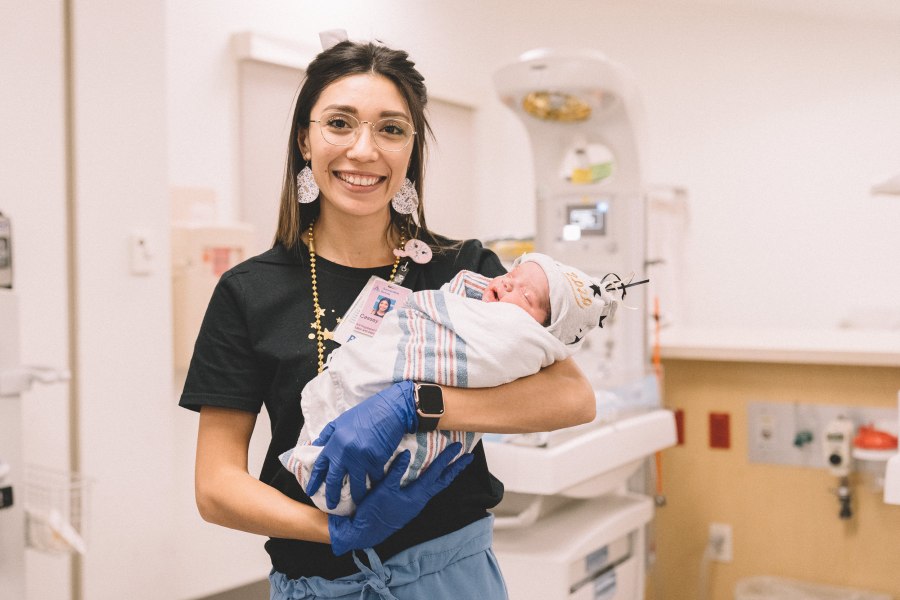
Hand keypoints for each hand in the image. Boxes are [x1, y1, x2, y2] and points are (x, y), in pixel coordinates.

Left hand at [306, 381, 417, 508]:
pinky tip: (375, 489)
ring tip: (357, 502)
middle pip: (335, 480)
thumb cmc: (367, 413)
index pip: (321, 465)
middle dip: (333, 495)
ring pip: (356, 485)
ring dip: (357, 495)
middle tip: (332, 506)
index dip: (315, 480)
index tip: (311, 491)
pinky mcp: (376, 461)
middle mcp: (344, 452)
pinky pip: (374, 478)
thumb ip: (328, 435)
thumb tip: (316, 446)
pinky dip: (375, 484)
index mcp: (334, 442)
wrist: (390, 410)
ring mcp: (360, 458)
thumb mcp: (342, 420)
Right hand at [328, 442, 472, 555]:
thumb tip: (406, 454)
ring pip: (437, 487)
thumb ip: (396, 472)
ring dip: (447, 475)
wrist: (366, 534)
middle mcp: (420, 500)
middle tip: (468, 457)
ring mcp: (415, 505)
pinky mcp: (409, 507)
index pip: (436, 473)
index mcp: (417, 495)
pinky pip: (428, 490)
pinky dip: (435, 481)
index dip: (447, 459)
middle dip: (456, 469)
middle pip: (443, 482)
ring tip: (454, 466)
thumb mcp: (383, 489)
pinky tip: (431, 478)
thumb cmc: (374, 512)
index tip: (458, 447)